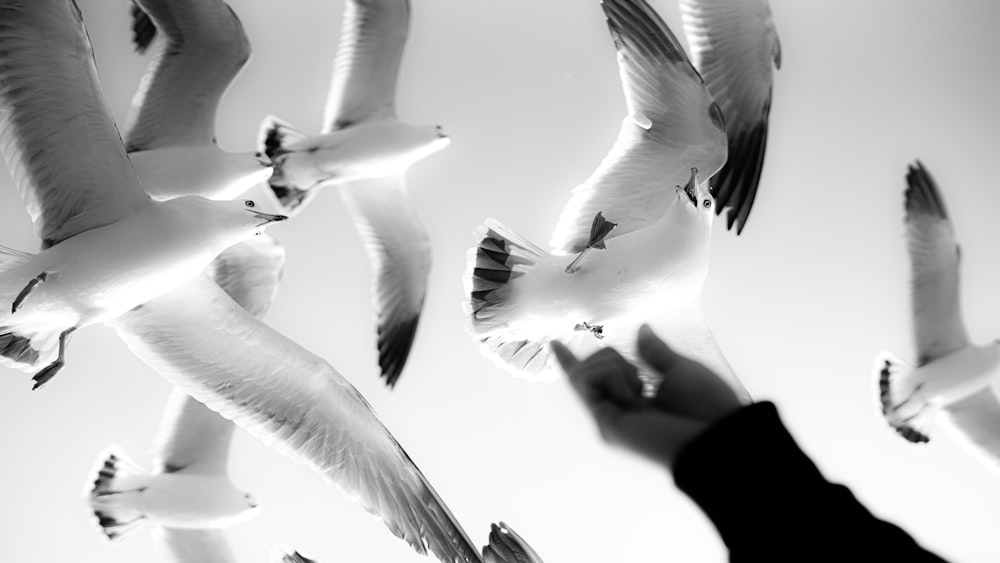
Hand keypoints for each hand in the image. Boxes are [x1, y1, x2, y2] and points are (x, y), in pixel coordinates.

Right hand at [552, 324, 742, 467]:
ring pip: (586, 372)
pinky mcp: (605, 425)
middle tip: (642, 380)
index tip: (552, 342)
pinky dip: (613, 376)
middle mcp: (617, 413)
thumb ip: (656, 352)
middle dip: (611, 358)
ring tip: (642, 391)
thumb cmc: (707, 408)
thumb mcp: (681, 370)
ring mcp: (609, 420)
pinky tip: (635, 392)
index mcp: (635, 402)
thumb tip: (642, 328)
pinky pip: (589, 382)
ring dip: (616, 369)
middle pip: (589, 366)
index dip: (571, 361)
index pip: (594, 377)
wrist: (714, 437)